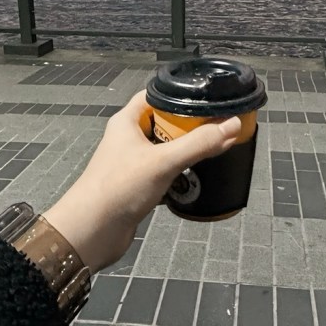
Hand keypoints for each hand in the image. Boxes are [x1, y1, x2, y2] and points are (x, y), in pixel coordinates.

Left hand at [43, 89, 241, 272]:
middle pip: (165, 122)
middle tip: (221, 125)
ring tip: (217, 148)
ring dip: (188, 151)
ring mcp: (133, 163)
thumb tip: (233, 124)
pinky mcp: (138, 186)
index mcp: (127, 121)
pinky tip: (201, 175)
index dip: (181, 94)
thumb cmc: (121, 187)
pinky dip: (181, 173)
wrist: (92, 231)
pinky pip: (165, 172)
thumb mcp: (163, 161)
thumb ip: (199, 143)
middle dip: (191, 125)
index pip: (156, 95)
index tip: (209, 97)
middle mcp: (129, 138)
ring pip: (166, 149)